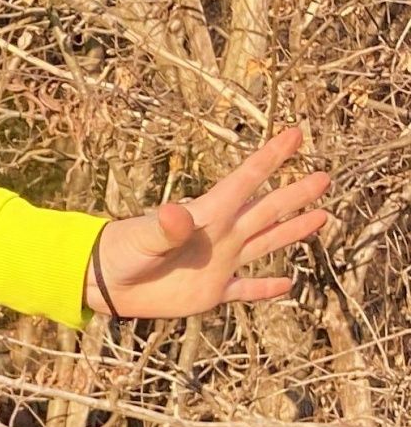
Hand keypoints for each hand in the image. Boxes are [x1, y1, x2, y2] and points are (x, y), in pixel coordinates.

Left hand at [86, 126, 329, 319]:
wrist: (103, 282)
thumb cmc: (120, 252)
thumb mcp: (142, 237)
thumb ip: (164, 227)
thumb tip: (177, 212)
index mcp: (207, 216)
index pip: (246, 181)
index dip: (270, 157)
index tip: (294, 134)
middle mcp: (220, 236)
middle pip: (266, 210)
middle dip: (294, 194)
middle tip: (323, 176)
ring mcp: (218, 262)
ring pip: (265, 243)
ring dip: (292, 231)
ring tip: (321, 217)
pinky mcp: (211, 291)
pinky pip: (246, 288)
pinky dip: (266, 287)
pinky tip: (288, 284)